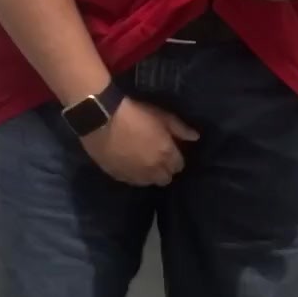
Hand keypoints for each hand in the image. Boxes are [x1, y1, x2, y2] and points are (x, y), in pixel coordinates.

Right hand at [80, 98, 198, 185]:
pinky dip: (133, 175)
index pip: (179, 166)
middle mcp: (154, 170)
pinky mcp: (118, 176)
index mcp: (167, 155)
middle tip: (158, 158)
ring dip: (150, 175)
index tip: (171, 151)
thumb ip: (180, 129)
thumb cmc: (135, 113)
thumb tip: (196, 137)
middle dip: (165, 170)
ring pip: (149, 183)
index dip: (176, 159)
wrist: (101, 118)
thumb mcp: (162, 116)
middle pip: (166, 179)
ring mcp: (135, 176)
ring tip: (143, 162)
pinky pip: (131, 181)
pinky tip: (129, 164)